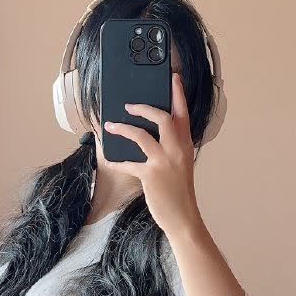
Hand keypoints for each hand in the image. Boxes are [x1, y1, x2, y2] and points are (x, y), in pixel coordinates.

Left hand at [103, 72, 201, 237]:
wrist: (183, 217)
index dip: (178, 94)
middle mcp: (177, 150)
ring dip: (124, 128)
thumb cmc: (178, 191)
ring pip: (142, 135)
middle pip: (163, 118)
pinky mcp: (151, 175)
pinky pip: (129, 163)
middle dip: (145, 108)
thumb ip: (170, 148)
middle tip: (129, 104)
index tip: (174, 78)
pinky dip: (117, 162)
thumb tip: (147, 133)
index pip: (183, 114)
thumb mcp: (180, 165)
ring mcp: (165, 162)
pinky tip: (109, 160)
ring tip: (110, 126)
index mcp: (185, 145)